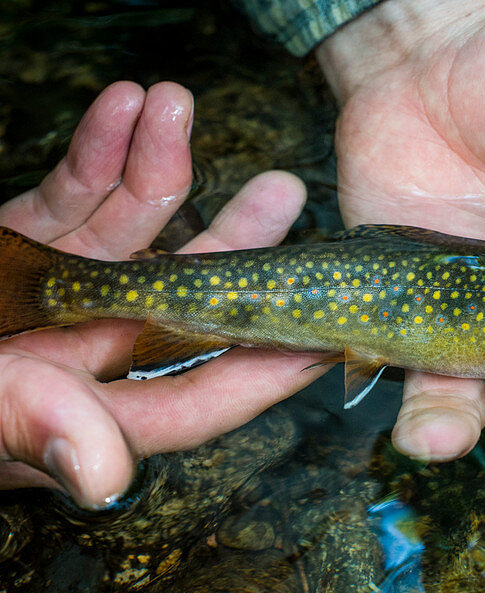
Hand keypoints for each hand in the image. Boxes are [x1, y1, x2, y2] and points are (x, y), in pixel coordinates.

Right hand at [0, 81, 323, 508]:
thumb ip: (28, 427)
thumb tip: (109, 478)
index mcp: (84, 414)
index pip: (201, 394)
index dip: (270, 363)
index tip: (336, 325)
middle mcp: (80, 358)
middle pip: (183, 305)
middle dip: (232, 245)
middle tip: (284, 191)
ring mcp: (50, 302)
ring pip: (129, 236)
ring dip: (157, 168)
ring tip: (177, 106)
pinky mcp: (12, 253)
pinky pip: (66, 199)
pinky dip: (94, 152)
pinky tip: (125, 107)